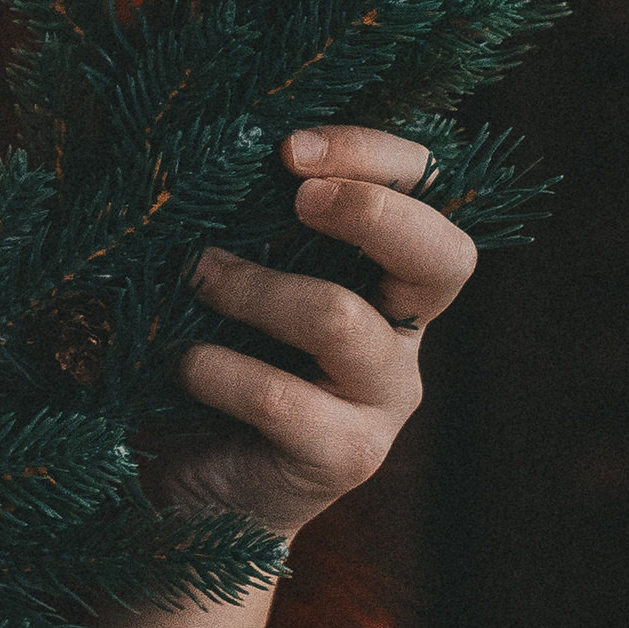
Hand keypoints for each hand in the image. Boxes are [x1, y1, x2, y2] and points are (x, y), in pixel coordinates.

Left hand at [164, 126, 475, 537]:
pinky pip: (285, 400)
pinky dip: (219, 369)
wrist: (188, 485)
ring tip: (198, 278)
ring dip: (254, 287)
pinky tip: (183, 364)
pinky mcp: (343, 458)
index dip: (376, 154)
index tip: (289, 147)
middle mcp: (398, 335)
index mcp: (379, 275)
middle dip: (370, 208)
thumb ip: (240, 220)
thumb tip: (201, 142)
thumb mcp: (227, 275)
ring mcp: (379, 401)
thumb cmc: (203, 352)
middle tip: (292, 191)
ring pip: (343, 320)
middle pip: (444, 257)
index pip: (429, 191)